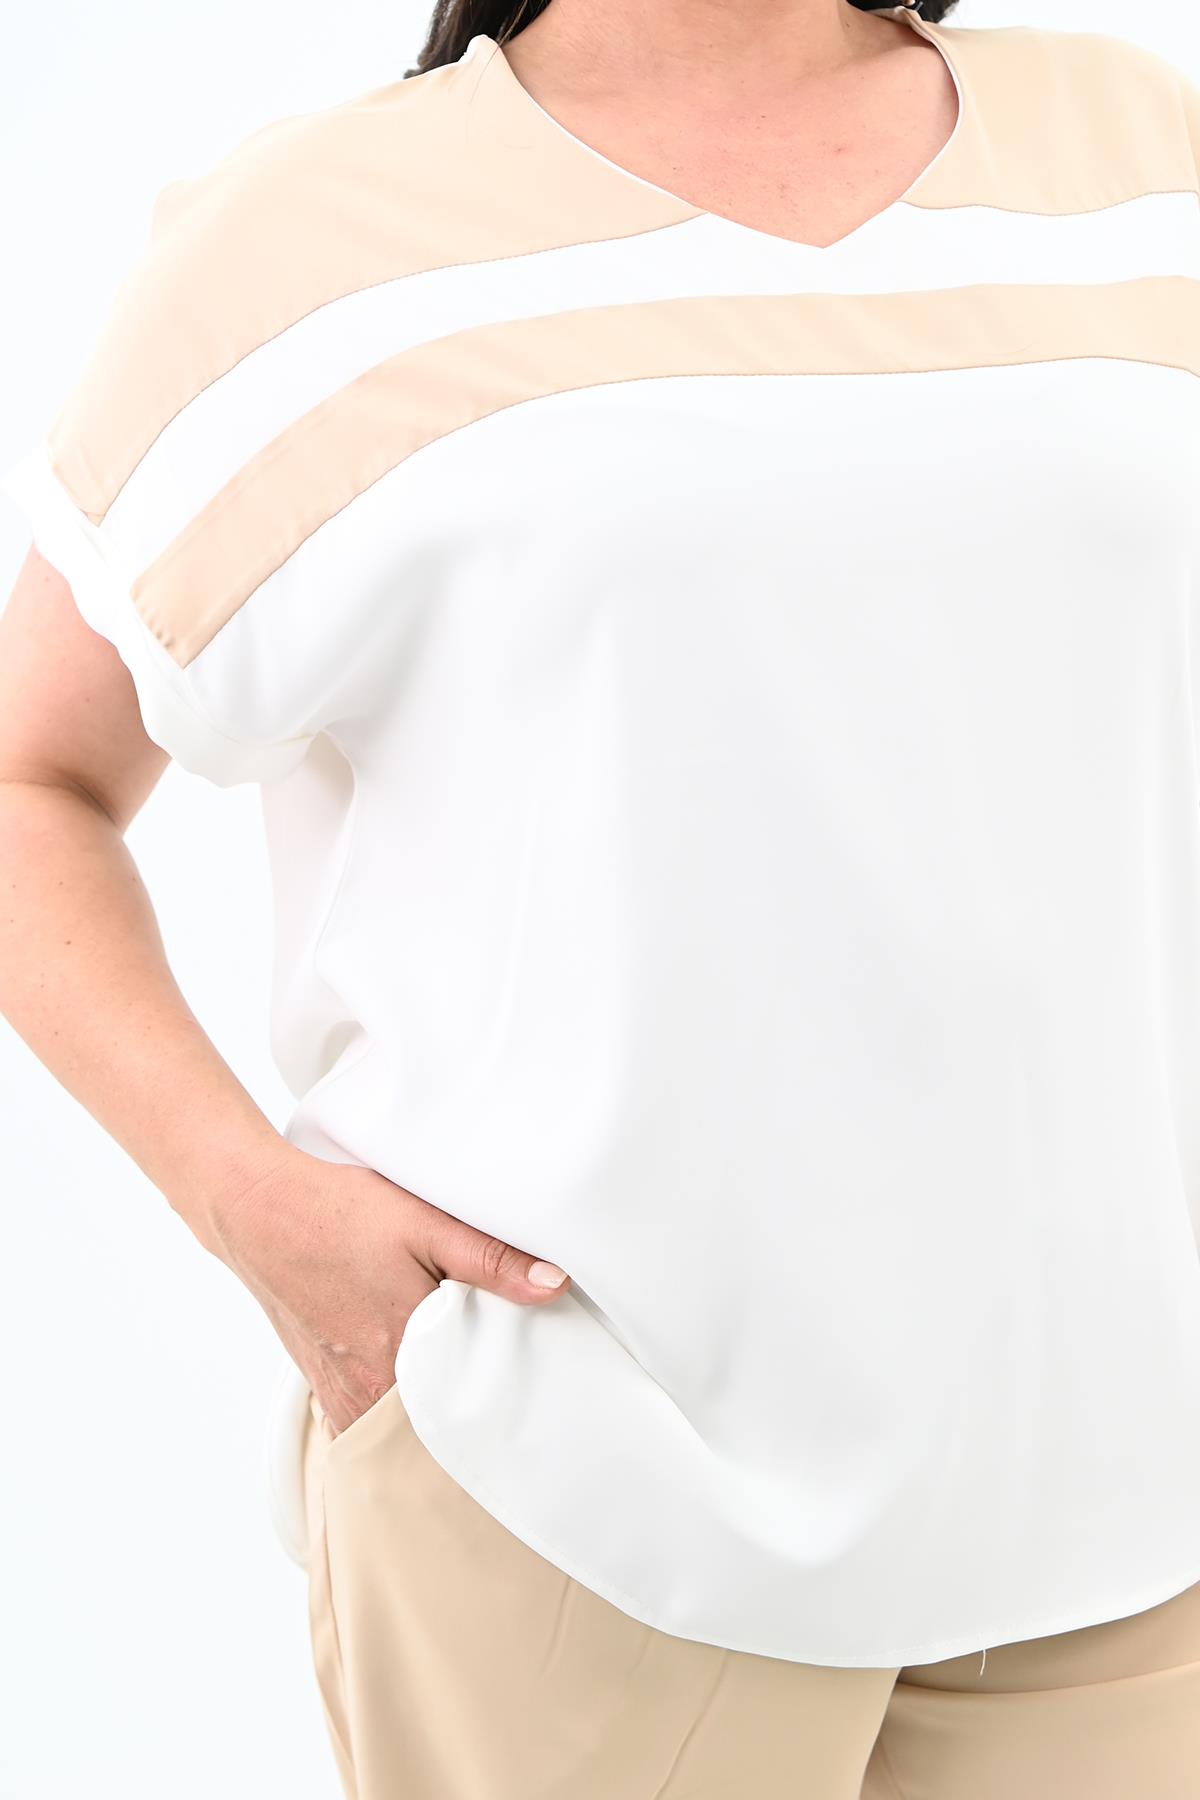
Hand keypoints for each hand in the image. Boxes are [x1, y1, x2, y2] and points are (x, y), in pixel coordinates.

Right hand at [206, 1144, 569, 1435]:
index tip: (537, 1399)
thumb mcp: (424, 1223)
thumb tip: (555, 1286)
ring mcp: (341, 1395)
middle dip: (474, 1418)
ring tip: (471, 1397)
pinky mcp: (322, 1388)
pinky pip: (369, 1425)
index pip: (473, 1409)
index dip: (507, 1405)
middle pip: (439, 1429)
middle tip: (512, 1399)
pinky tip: (417, 1391)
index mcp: (403, 1356)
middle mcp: (369, 1390)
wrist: (258, 1211)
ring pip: (404, 1433)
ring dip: (434, 1421)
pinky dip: (396, 1417)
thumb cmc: (338, 1213)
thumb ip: (491, 1259)